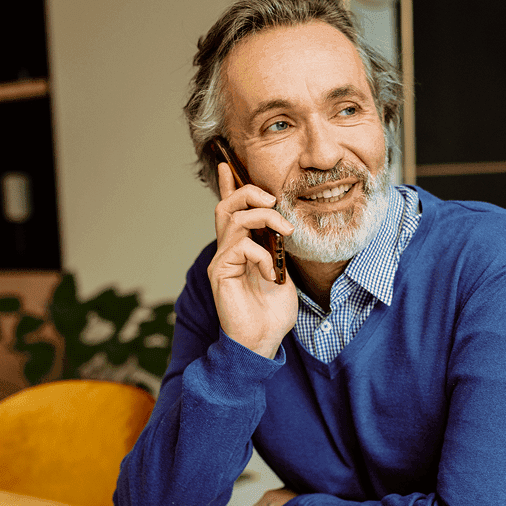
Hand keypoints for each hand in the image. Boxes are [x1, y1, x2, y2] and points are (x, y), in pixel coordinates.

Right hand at [208, 162, 296, 356]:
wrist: (263, 341)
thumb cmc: (272, 311)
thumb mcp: (281, 272)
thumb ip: (277, 250)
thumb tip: (283, 228)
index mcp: (242, 247)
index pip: (232, 210)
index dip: (230, 185)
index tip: (227, 164)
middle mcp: (227, 250)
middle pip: (227, 205)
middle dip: (249, 192)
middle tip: (273, 200)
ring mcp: (222, 260)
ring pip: (233, 218)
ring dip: (264, 217)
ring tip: (285, 230)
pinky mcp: (220, 273)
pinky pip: (240, 247)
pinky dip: (261, 255)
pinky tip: (269, 274)